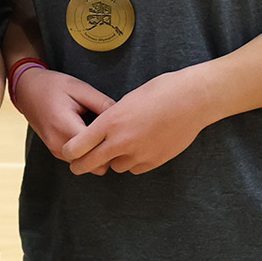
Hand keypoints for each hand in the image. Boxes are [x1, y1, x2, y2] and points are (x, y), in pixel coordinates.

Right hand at [10, 68, 114, 167]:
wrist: (27, 89)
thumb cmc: (54, 86)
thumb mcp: (80, 88)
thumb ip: (103, 104)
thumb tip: (123, 119)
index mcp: (65, 127)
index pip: (97, 150)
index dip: (114, 144)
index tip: (123, 133)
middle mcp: (59, 144)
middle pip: (95, 165)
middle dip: (108, 154)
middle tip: (116, 136)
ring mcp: (55, 151)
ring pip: (87, 166)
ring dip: (97, 153)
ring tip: (103, 134)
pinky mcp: (55, 151)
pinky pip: (79, 160)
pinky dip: (88, 152)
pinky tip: (91, 135)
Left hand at [61, 70, 210, 175]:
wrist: (192, 100)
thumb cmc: (159, 92)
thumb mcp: (126, 101)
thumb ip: (110, 120)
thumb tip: (100, 133)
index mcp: (110, 122)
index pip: (77, 147)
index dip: (70, 153)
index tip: (69, 153)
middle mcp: (121, 142)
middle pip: (90, 164)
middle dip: (81, 166)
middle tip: (77, 166)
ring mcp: (139, 154)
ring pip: (115, 167)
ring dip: (114, 160)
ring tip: (122, 144)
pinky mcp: (154, 162)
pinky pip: (135, 168)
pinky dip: (133, 162)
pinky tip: (141, 147)